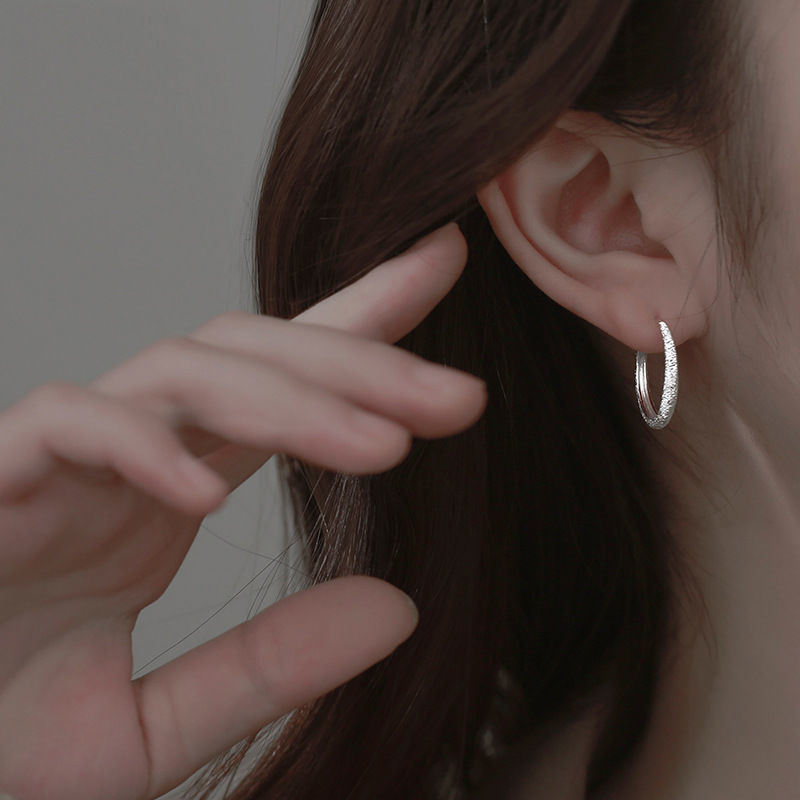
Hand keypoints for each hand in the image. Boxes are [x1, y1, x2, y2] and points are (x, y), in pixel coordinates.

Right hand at [0, 222, 485, 799]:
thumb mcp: (156, 728)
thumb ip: (270, 665)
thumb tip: (400, 608)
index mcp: (172, 485)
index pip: (282, 383)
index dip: (364, 323)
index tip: (441, 268)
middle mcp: (128, 457)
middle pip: (254, 359)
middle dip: (361, 363)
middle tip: (461, 395)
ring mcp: (59, 464)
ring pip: (182, 373)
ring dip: (287, 398)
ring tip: (384, 446)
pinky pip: (64, 425)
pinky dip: (137, 444)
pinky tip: (206, 491)